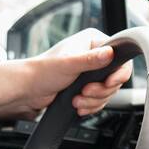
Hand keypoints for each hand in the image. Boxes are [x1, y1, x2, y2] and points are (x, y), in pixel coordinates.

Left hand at [0, 30, 133, 121]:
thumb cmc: (41, 72)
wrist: (27, 89)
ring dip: (93, 100)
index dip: (118, 73)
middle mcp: (94, 56)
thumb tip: (110, 53)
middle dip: (100, 91)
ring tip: (76, 100)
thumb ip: (90, 60)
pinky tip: (78, 105)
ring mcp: (91, 73)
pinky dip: (90, 106)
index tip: (109, 83)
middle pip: (116, 79)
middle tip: (84, 92)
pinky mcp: (86, 87)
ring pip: (108, 92)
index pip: (120, 57)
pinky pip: (99, 100)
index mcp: (93, 42)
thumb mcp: (68, 64)